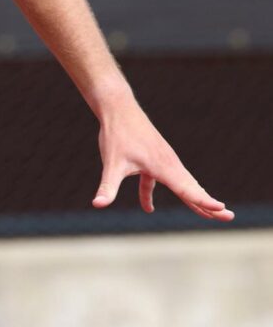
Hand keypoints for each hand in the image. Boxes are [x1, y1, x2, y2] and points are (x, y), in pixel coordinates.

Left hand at [92, 106, 232, 220]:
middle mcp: (168, 164)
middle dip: (209, 204)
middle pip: (192, 188)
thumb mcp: (111, 164)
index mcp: (162, 167)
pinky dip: (157, 193)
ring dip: (194, 199)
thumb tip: (97, 204)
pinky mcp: (154, 159)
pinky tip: (148, 208)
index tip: (222, 210)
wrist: (118, 109)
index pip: (187, 190)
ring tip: (209, 214)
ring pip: (182, 184)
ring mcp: (163, 160)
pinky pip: (161, 180)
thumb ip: (107, 187)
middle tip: (229, 218)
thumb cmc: (116, 135)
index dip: (204, 202)